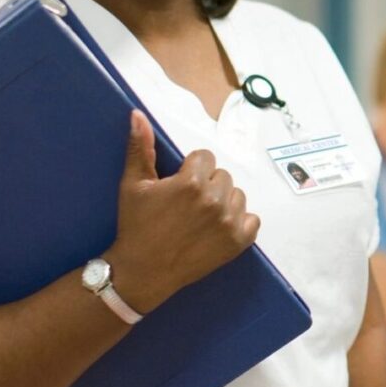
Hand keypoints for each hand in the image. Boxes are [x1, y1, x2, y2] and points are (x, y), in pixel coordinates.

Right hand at [105, 111, 260, 312]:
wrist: (144, 272)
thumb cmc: (136, 226)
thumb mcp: (133, 185)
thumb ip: (140, 148)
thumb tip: (138, 114)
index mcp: (192, 182)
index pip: (205, 157)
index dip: (190, 170)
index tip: (177, 187)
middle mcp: (215, 200)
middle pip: (222, 176)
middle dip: (207, 185)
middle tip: (186, 205)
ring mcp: (229, 222)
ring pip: (237, 195)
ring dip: (223, 202)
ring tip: (200, 218)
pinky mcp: (239, 242)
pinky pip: (252, 220)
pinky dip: (239, 223)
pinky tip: (218, 229)